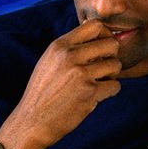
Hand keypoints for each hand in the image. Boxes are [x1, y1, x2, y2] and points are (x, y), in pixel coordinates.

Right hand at [0, 20, 120, 148]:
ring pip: (116, 65)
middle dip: (111, 57)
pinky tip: (96, 97)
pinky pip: (115, 86)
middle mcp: (70, 56)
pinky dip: (109, 92)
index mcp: (59, 45)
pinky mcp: (89, 93)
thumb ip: (69, 48)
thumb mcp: (49, 62)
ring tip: (98, 84)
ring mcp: (80, 73)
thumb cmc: (43, 93)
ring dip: (111, 76)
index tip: (100, 50)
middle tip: (102, 70)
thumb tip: (97, 34)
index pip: (95, 25)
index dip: (104, 36)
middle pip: (111, 43)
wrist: (31, 123)